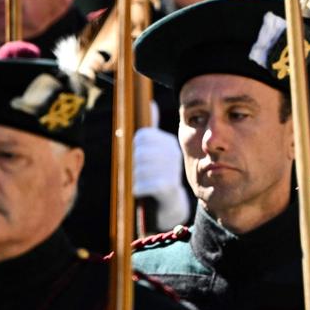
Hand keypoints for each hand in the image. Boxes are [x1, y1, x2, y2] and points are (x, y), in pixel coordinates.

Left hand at [133, 104, 189, 229]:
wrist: (170, 207)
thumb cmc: (158, 177)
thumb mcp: (157, 150)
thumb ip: (153, 129)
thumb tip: (151, 103)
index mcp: (169, 142)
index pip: (142, 136)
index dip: (136, 150)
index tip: (143, 161)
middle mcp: (173, 153)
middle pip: (139, 153)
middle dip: (135, 166)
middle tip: (144, 175)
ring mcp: (172, 170)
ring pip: (138, 170)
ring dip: (136, 179)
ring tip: (146, 184)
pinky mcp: (167, 188)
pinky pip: (142, 185)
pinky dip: (139, 190)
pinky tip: (145, 193)